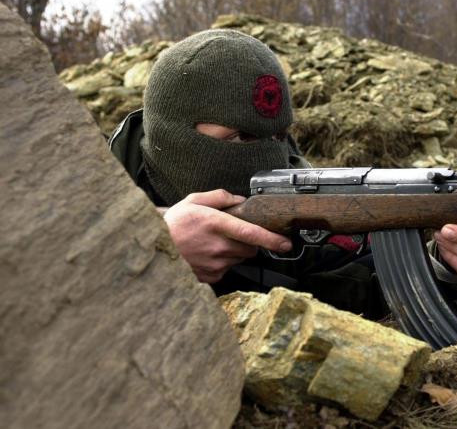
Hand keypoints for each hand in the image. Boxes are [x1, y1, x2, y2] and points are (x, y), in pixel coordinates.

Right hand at [163, 189, 291, 283]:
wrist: (151, 246)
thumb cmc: (174, 222)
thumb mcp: (194, 200)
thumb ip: (220, 197)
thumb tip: (240, 200)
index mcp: (216, 224)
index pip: (251, 234)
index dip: (272, 240)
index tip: (286, 243)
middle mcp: (218, 246)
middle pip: (250, 249)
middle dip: (249, 242)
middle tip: (233, 234)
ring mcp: (214, 264)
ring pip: (239, 259)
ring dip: (235, 252)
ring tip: (214, 244)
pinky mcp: (210, 277)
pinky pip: (227, 270)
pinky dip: (222, 263)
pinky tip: (207, 255)